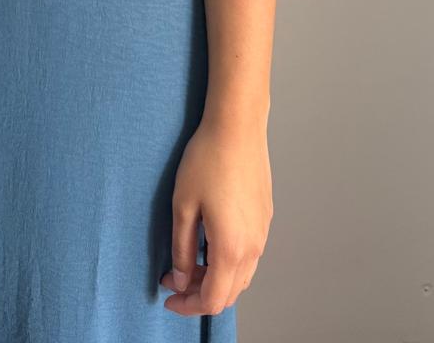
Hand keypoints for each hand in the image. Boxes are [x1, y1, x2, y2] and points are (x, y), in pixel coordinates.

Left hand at [159, 112, 272, 316]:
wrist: (237, 127)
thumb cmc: (207, 160)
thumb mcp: (183, 205)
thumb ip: (182, 249)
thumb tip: (182, 280)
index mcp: (231, 248)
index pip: (212, 300)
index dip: (188, 306)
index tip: (168, 297)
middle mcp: (253, 247)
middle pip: (229, 293)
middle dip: (200, 294)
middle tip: (175, 278)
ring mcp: (263, 232)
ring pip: (241, 276)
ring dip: (216, 278)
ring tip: (190, 261)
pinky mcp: (265, 218)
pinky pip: (249, 255)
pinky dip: (229, 262)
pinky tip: (210, 241)